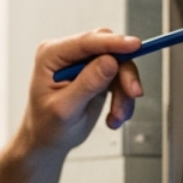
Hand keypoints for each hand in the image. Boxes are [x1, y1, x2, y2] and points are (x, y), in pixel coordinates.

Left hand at [20, 28, 144, 152]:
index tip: (135, 45)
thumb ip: (87, 84)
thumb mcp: (65, 109)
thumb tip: (110, 61)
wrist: (48, 140)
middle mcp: (69, 54)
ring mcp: (84, 64)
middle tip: (133, 94)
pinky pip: (120, 79)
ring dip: (124, 94)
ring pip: (120, 66)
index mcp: (52, 55)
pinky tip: (114, 117)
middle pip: (109, 50)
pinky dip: (123, 100)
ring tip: (117, 117)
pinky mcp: (97, 74)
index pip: (87, 42)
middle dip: (124, 74)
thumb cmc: (47, 126)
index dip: (113, 42)